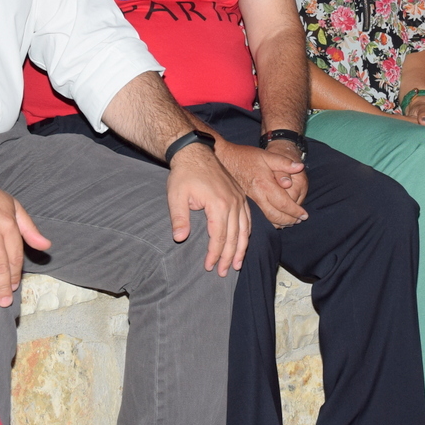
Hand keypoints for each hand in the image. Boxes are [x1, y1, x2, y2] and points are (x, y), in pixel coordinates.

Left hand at [168, 143, 250, 273]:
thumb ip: (179, 218)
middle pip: (234, 237)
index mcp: (218, 204)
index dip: (214, 254)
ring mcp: (238, 198)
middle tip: (223, 273)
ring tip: (237, 264)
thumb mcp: (176, 196)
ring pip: (244, 229)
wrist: (194, 151)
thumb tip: (179, 238)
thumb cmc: (184, 174)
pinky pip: (248, 218)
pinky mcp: (239, 195)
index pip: (219, 237)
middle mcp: (233, 203)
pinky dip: (247, 233)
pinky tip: (244, 242)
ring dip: (241, 249)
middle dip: (229, 257)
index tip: (208, 266)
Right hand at [218, 140, 306, 227]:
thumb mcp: (267, 155)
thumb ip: (284, 163)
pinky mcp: (247, 202)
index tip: (305, 214)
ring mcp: (251, 200)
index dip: (295, 211)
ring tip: (291, 222)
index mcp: (265, 185)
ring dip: (281, 222)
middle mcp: (257, 196)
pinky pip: (261, 216)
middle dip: (289, 220)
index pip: (284, 204)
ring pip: (268, 218)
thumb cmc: (247, 156)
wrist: (226, 159)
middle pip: (276, 215)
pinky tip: (276, 220)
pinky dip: (271, 221)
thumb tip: (300, 167)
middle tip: (300, 220)